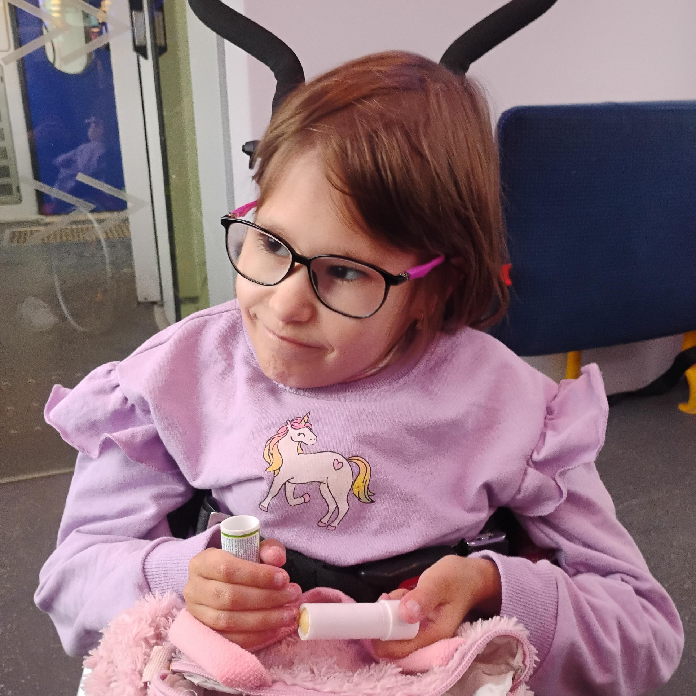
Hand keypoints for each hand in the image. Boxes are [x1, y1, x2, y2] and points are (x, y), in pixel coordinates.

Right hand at [184, 538, 302, 648]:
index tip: (284, 578)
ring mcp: (197, 614)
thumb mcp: (254, 549)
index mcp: (202, 562)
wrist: (222, 582)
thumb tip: (277, 559)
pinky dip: (257, 636)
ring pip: (230, 621)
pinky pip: (231, 640)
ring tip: (289, 614)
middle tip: (293, 595)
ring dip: (265, 619)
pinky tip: (276, 629)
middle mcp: (194, 589)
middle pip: (230, 597)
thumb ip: (268, 550)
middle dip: (266, 598)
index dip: (257, 576)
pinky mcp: (205, 634)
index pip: (227, 569)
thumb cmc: (240, 563)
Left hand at [372, 556, 501, 659]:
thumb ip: (423, 597)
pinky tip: (404, 593)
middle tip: (389, 597)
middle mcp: (427, 638)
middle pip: (393, 640)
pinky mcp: (419, 621)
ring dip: (391, 609)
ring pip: (394, 627)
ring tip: (402, 592)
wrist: (472, 576)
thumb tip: (405, 613)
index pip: (400, 649)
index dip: (382, 636)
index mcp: (434, 635)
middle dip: (386, 618)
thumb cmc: (458, 578)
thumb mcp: (439, 582)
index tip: (378, 613)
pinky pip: (399, 618)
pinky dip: (396, 605)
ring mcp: (422, 630)